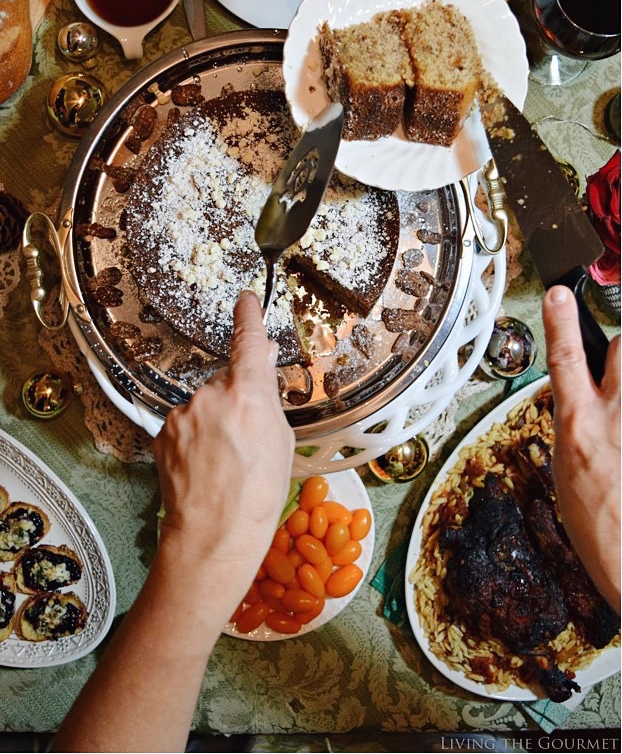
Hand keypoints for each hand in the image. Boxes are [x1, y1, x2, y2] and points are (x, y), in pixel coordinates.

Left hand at [154, 290, 294, 581]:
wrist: (213, 535)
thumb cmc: (257, 496)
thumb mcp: (280, 441)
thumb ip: (267, 397)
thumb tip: (262, 363)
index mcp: (248, 394)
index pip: (248, 342)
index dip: (249, 317)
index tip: (247, 300)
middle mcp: (211, 396)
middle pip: (226, 381)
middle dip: (236, 399)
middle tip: (246, 437)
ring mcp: (183, 414)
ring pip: (204, 404)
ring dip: (214, 420)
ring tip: (225, 460)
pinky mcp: (163, 431)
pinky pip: (185, 422)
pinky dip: (195, 436)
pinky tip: (204, 464)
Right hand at [543, 285, 620, 610]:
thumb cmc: (599, 525)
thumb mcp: (565, 469)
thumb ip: (575, 424)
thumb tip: (578, 400)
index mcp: (579, 428)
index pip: (564, 360)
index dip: (560, 321)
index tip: (559, 293)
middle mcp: (616, 418)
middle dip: (620, 350)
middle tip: (616, 368)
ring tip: (619, 415)